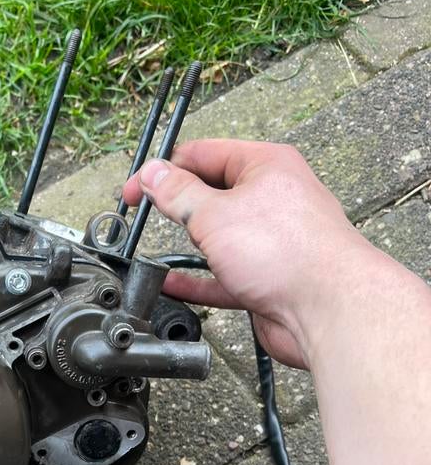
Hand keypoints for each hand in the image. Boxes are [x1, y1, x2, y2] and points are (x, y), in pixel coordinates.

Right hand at [122, 139, 371, 368]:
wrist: (329, 310)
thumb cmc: (289, 254)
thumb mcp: (215, 214)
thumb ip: (178, 195)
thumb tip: (153, 174)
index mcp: (266, 166)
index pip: (204, 154)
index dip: (164, 169)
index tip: (136, 188)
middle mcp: (271, 199)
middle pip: (212, 194)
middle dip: (178, 205)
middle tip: (144, 214)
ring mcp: (270, 241)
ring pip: (218, 237)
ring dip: (187, 244)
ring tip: (155, 247)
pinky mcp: (266, 278)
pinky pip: (222, 275)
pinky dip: (196, 280)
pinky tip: (171, 284)